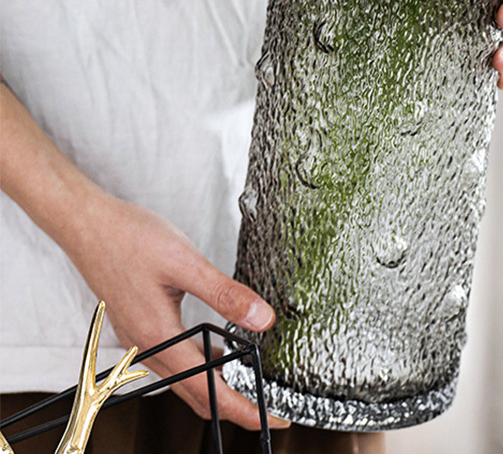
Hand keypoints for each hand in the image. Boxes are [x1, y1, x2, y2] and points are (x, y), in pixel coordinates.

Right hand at [1, 82, 286, 430]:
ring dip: (217, 384)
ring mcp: (141, 338)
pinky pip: (175, 358)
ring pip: (185, 378)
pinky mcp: (140, 325)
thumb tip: (263, 320)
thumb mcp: (186, 262)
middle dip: (235, 405)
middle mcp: (147, 347)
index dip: (244, 410)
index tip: (274, 419)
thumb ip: (225, 293)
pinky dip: (201, 362)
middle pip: (197, 393)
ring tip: (253, 379)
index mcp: (159, 338)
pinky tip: (218, 344)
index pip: (209, 390)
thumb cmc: (130, 239)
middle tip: (271, 407)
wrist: (88, 224)